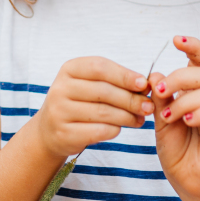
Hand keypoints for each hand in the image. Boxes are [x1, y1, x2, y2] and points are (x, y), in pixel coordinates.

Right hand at [36, 57, 153, 158]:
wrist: (50, 130)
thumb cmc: (79, 103)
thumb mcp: (90, 85)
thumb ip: (114, 82)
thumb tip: (145, 86)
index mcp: (69, 69)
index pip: (100, 67)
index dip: (124, 75)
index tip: (144, 84)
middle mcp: (60, 88)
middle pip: (104, 91)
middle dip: (131, 99)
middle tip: (149, 107)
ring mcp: (59, 112)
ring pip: (103, 113)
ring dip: (127, 117)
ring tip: (140, 119)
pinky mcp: (64, 133)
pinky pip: (98, 131)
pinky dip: (114, 130)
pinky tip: (121, 129)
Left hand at [149, 36, 199, 200]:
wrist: (187, 181)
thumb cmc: (176, 150)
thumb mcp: (160, 121)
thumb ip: (160, 99)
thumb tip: (155, 73)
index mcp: (194, 92)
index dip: (192, 46)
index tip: (176, 40)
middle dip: (178, 77)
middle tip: (160, 92)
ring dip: (184, 101)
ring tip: (168, 118)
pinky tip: (186, 121)